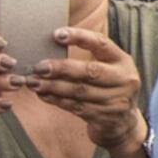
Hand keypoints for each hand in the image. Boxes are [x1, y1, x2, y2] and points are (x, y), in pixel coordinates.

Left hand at [34, 23, 151, 152]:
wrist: (124, 122)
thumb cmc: (109, 86)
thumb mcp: (109, 68)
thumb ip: (90, 56)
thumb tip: (53, 41)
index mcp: (123, 61)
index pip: (101, 44)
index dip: (80, 37)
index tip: (57, 34)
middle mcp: (123, 80)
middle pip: (90, 71)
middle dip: (62, 68)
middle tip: (39, 66)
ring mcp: (116, 101)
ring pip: (79, 91)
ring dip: (53, 86)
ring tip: (33, 82)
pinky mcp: (104, 117)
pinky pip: (76, 107)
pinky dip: (57, 100)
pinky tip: (43, 94)